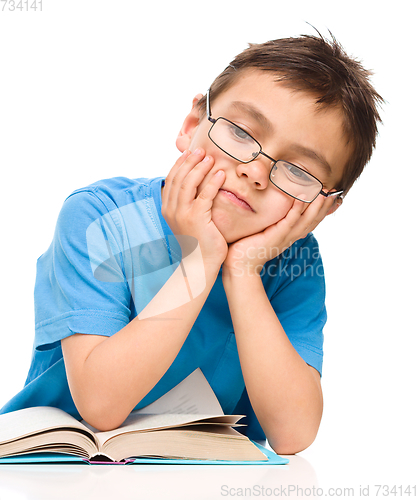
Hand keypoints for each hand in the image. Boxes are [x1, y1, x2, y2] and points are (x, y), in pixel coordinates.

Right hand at [162, 148, 227, 267]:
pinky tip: (220, 174)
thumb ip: (189, 203)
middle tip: (201, 149)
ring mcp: (182, 214)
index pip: (171, 179)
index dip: (179, 164)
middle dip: (189, 161)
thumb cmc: (199, 242)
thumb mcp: (190, 220)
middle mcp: (171, 210)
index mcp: (167, 209)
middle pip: (178, 177)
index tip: (189, 152)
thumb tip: (197, 185)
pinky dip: (212, 182)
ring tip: (210, 157)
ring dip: (199, 167)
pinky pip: (204, 195)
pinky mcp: (196, 218)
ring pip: (188, 183)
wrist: (201, 263)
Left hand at [222, 192, 341, 277]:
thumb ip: (270, 223)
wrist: (239, 264)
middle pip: (312, 221)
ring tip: (324, 193)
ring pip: (305, 220)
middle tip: (333, 193)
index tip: (332, 200)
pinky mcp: (276, 236)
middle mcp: (290, 237)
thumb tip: (269, 211)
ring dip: (316, 207)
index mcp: (289, 236)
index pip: (310, 222)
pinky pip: (290, 220)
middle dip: (324, 208)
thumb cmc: (247, 247)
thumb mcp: (263, 233)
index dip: (322, 212)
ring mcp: (284, 237)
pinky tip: (302, 198)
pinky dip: (297, 209)